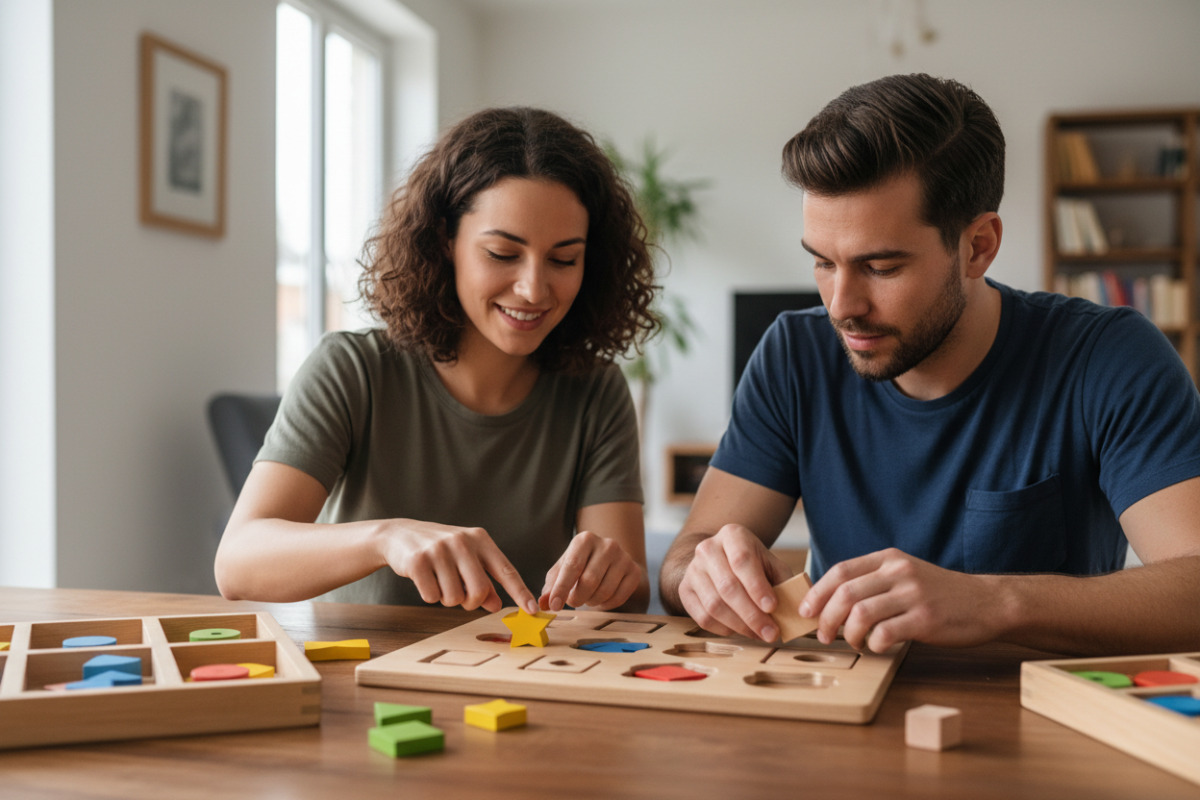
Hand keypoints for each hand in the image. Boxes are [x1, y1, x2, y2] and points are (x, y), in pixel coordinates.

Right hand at [377, 520, 537, 614]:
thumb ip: (485, 581)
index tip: (533, 611)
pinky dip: (430, 596)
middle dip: (471, 602)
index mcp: (480, 539)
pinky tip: (425, 579)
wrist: (400, 534)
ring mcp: (440, 550)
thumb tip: (497, 604)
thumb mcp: (467, 560)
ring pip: (454, 598)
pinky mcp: (418, 561)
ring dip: (447, 599)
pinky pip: (432, 597)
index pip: (506, 570)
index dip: (521, 592)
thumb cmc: (441, 550)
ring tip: (440, 581)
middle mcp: (463, 541)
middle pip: (480, 591)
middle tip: (461, 597)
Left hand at [540, 531, 642, 610]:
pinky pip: (618, 597)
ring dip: (591, 601)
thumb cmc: (579, 566)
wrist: (608, 561)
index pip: (572, 566)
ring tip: (586, 597)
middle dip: (577, 598)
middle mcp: (607, 544)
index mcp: (584, 539)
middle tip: (572, 602)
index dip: (562, 589)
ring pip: (604, 591)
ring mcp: (623, 557)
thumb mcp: (561, 571)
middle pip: (590, 581)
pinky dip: (605, 605)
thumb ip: (551, 586)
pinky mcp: (634, 571)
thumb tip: (543, 604)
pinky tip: (600, 598)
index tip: (554, 606)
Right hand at [676, 524, 791, 640]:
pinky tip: (741, 631)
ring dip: (740, 625)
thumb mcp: (769, 563)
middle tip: (771, 633)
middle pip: (728, 586)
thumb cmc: (751, 564)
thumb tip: (798, 609)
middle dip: (752, 614)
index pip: (742, 561)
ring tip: (759, 635)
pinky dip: (724, 629)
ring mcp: (693, 569)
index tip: (773, 607)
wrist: (717, 559)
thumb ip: (784, 582)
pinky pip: (702, 617)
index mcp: (732, 535)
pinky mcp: (684, 590)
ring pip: (714, 605)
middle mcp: (708, 549)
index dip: (757, 586)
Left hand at [800, 548, 1004, 651]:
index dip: (817, 592)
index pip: (840, 571)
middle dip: (826, 618)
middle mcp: (898, 572)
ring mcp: (913, 595)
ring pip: (861, 614)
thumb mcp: (905, 575)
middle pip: (845, 593)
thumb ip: (873, 581)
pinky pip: (885, 633)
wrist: (987, 602)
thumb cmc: (939, 593)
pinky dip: (874, 644)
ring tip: (852, 642)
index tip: (806, 611)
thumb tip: (831, 602)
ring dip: (848, 634)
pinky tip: (878, 647)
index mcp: (888, 559)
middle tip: (824, 635)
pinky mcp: (926, 619)